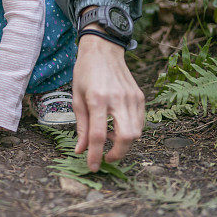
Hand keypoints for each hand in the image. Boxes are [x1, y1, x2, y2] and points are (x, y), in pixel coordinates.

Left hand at [72, 25, 144, 171]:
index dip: (95, 155)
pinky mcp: (140, 97)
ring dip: (124, 144)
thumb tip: (81, 150)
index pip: (98, 135)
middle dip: (117, 154)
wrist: (103, 50)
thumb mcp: (76, 97)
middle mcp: (118, 99)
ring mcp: (132, 98)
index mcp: (97, 99)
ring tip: (109, 139)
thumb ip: (81, 126)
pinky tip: (118, 127)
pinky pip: (140, 122)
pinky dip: (130, 131)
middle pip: (126, 137)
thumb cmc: (85, 72)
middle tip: (106, 157)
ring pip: (137, 132)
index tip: (92, 167)